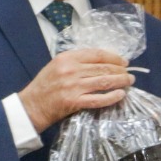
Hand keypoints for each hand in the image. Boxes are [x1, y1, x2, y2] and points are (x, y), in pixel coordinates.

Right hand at [18, 47, 134, 131]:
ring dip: (120, 81)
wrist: (31, 105)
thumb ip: (77, 61)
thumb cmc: (45, 85)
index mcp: (67, 58)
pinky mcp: (75, 102)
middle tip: (129, 73)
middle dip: (120, 70)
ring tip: (129, 82)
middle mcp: (71, 70)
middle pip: (103, 68)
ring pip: (104, 82)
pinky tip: (121, 95)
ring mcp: (73, 86)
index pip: (97, 54)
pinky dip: (112, 97)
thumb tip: (102, 61)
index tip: (123, 61)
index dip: (114, 57)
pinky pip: (98, 99)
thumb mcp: (57, 65)